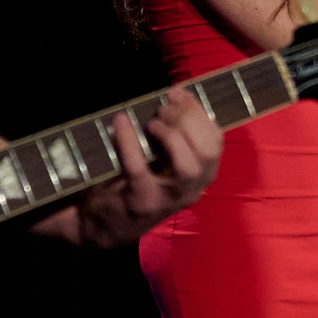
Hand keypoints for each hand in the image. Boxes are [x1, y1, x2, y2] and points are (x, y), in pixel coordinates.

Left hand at [76, 90, 221, 247]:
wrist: (103, 224)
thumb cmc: (135, 183)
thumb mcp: (161, 163)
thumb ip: (174, 138)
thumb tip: (177, 98)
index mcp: (200, 177)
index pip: (215, 143)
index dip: (199, 113)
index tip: (179, 93)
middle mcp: (191, 190)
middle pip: (206, 153)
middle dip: (188, 121)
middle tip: (163, 107)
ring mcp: (167, 199)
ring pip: (187, 167)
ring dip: (171, 136)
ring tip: (152, 122)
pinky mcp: (140, 201)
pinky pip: (138, 168)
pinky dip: (128, 141)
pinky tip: (120, 122)